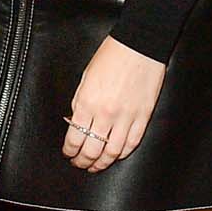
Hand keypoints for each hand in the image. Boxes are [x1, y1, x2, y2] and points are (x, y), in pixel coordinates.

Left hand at [63, 38, 164, 172]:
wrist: (140, 44)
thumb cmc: (111, 55)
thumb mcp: (86, 77)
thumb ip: (80, 101)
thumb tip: (76, 121)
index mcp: (87, 102)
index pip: (74, 138)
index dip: (69, 151)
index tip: (68, 154)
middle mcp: (106, 113)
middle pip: (92, 149)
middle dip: (83, 161)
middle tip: (80, 164)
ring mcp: (126, 117)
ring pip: (112, 152)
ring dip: (102, 163)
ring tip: (96, 166)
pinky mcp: (143, 116)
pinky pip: (132, 142)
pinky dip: (123, 153)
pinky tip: (116, 156)